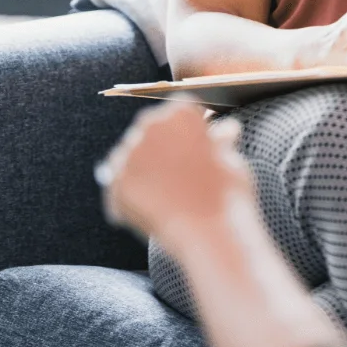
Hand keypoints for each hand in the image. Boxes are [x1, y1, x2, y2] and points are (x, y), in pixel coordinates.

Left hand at [97, 102, 255, 255]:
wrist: (211, 236)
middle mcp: (150, 125)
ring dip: (144, 173)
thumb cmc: (228, 195)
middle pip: (150, 130)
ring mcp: (129, 154)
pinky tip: (153, 214)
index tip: (197, 146)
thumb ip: (221, 142)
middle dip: (162, 147)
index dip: (189, 129)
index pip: (179, 110)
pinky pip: (120, 189)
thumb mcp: (231, 160)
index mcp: (180, 112)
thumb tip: (226, 130)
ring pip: (132, 158)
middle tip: (180, 176)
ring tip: (167, 198)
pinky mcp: (115, 185)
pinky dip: (131, 200)